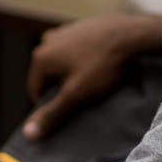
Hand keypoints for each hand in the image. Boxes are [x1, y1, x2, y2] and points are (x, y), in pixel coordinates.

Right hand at [23, 14, 161, 140]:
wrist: (132, 35)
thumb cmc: (103, 66)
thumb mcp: (77, 95)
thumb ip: (52, 114)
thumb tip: (28, 134)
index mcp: (40, 57)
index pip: (35, 91)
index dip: (52, 104)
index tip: (73, 108)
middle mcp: (46, 41)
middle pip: (48, 75)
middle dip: (62, 87)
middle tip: (85, 96)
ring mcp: (63, 31)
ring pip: (61, 62)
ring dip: (72, 73)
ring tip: (94, 81)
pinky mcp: (79, 27)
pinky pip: (74, 50)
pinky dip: (82, 59)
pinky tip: (99, 65)